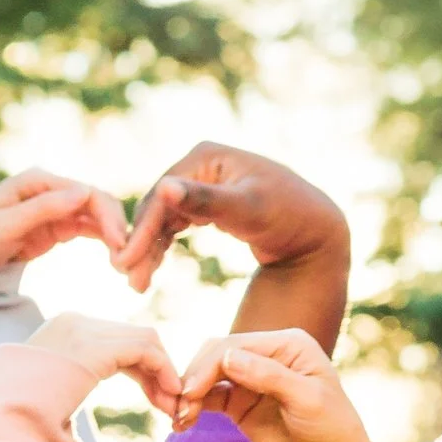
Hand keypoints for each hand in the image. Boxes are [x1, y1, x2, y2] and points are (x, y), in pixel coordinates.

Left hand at [0, 169, 128, 270]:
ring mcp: (57, 207)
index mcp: (38, 180)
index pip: (84, 192)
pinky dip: (106, 242)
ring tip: (126, 265)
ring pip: (98, 216)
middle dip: (118, 226)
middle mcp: (52, 189)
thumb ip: (42, 209)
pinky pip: (91, 230)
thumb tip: (83, 192)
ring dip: (116, 236)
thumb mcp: (4, 225)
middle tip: (130, 259)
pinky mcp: (60, 227)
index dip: (107, 215)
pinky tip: (117, 261)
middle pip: (97, 201)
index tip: (120, 244)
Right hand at [22, 313, 181, 419]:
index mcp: (63, 329)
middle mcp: (75, 322)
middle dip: (157, 371)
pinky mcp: (96, 347)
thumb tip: (74, 396)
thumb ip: (73, 378)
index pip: (116, 339)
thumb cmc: (25, 416)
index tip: (156, 399)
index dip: (143, 369)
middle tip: (170, 404)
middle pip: (133, 337)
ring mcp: (84, 331)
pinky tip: (169, 395)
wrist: (7, 419)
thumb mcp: (52, 388)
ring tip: (172, 405)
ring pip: (145, 340)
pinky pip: (144, 349)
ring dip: (164, 373)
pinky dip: (163, 370)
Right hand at [114, 143, 349, 292]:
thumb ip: (206, 201)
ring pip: (164, 218)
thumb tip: (164, 186)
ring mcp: (203, 184)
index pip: (163, 196)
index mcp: (205, 156)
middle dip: (141, 244)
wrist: (316, 232)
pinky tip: (152, 270)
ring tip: (137, 284)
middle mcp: (201, 165)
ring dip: (148, 250)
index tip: (125, 265)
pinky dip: (162, 247)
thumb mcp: (246, 210)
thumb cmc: (286, 217)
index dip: (141, 231)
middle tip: (128, 281)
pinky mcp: (209, 204)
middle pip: (159, 207)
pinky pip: (176, 225)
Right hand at [174, 329, 371, 441]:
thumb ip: (269, 376)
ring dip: (189, 394)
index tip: (189, 392)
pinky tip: (182, 423)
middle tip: (178, 407)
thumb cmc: (333, 428)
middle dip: (193, 378)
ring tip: (178, 419)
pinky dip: (192, 407)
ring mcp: (252, 378)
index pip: (236, 344)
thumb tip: (227, 356)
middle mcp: (267, 355)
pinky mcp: (241, 403)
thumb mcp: (307, 400)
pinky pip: (209, 398)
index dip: (208, 365)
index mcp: (287, 344)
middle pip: (216, 355)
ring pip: (208, 375)